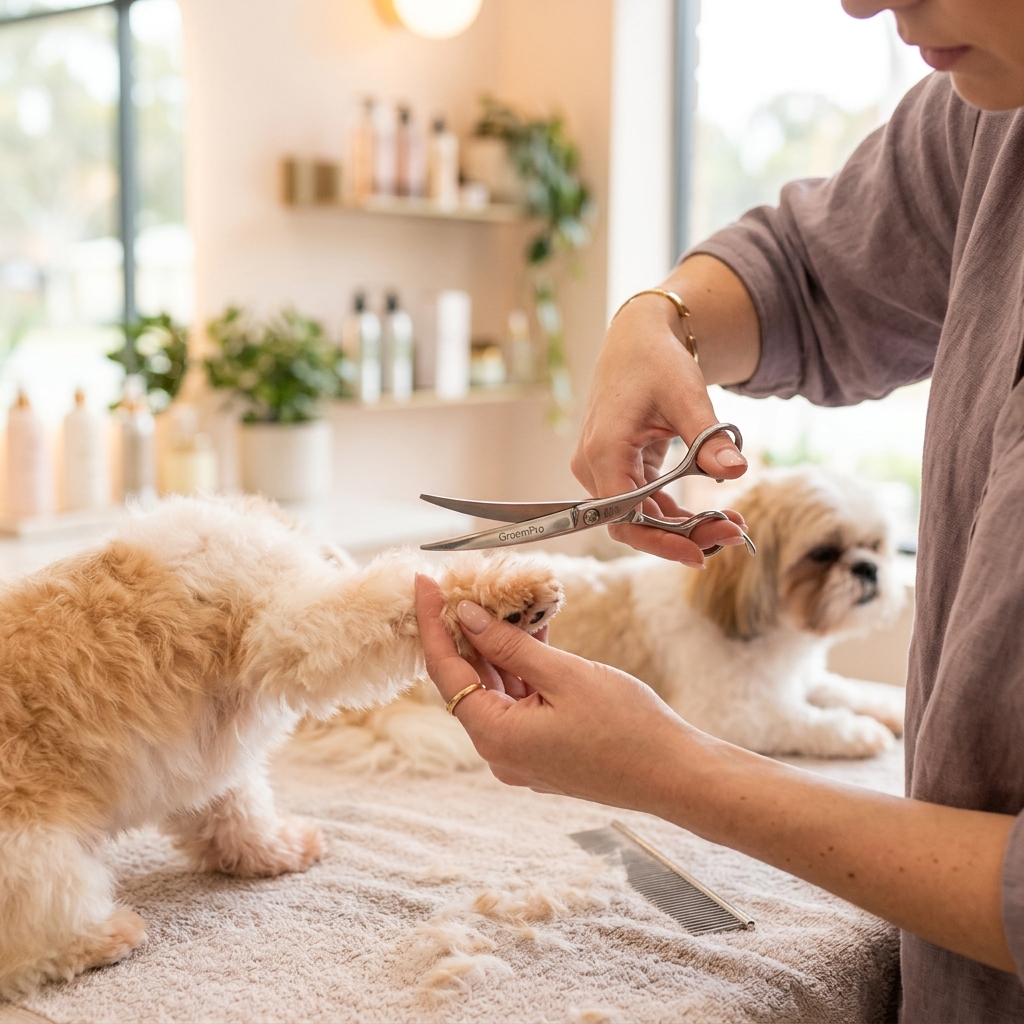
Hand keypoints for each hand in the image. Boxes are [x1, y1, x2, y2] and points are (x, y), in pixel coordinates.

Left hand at [415, 575, 691, 813]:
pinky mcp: (544, 749)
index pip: (446, 672)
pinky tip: (533, 630)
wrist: (677, 775)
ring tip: (506, 599)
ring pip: (497, 688)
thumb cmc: (628, 728)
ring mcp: (522, 752)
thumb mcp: (565, 675)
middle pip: (468, 680)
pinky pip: (521, 700)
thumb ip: (509, 646)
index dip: (431, 624)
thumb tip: (466, 617)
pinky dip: (524, 666)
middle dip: (467, 630)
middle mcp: (499, 750)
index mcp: (495, 736)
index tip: (424, 583)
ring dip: (500, 645)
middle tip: (467, 584)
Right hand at [572, 257, 760, 565]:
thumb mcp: (686, 396)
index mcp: (603, 452)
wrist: (638, 339)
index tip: (702, 554)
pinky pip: (644, 504)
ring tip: (732, 525)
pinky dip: (676, 513)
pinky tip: (714, 515)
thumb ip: (708, 438)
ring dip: (684, 527)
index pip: (624, 518)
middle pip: (632, 524)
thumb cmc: (656, 361)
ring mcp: (604, 470)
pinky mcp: (618, 469)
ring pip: (640, 518)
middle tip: (734, 533)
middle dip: (682, 536)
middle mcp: (594, 467)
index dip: (661, 541)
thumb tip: (736, 472)